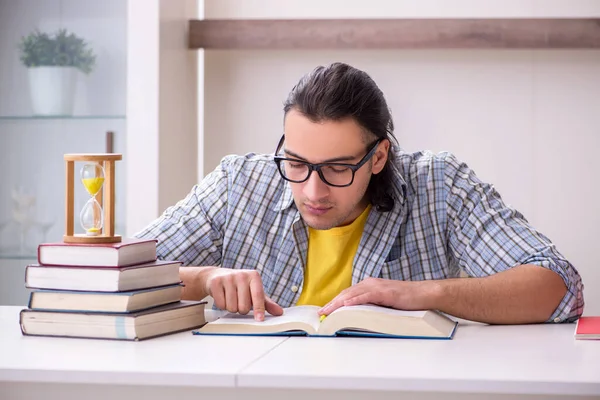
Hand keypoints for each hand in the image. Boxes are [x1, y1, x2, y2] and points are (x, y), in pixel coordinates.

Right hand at [204, 269, 282, 320]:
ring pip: (232, 307)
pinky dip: (222, 305)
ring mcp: (228, 278)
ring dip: (231, 307)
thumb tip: (279, 312)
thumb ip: (266, 303)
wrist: (218, 275)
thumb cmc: (240, 285)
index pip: (258, 296)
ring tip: (231, 298)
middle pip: (244, 306)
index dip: (259, 309)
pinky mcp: (216, 282)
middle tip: (240, 301)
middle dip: (242, 309)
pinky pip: (221, 304)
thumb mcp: (254, 291)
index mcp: (254, 276)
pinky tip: (223, 296)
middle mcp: (242, 275)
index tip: (260, 319)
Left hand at [318, 277, 438, 315]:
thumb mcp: (386, 304)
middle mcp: (371, 283)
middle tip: (320, 313)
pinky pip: (364, 296)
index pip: (348, 294)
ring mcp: (377, 286)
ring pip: (352, 294)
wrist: (425, 294)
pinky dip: (353, 301)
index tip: (325, 310)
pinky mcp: (383, 292)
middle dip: (332, 303)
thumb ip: (373, 306)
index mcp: (370, 285)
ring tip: (326, 311)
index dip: (335, 302)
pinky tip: (344, 305)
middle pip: (346, 293)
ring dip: (337, 303)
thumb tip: (359, 316)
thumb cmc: (408, 301)